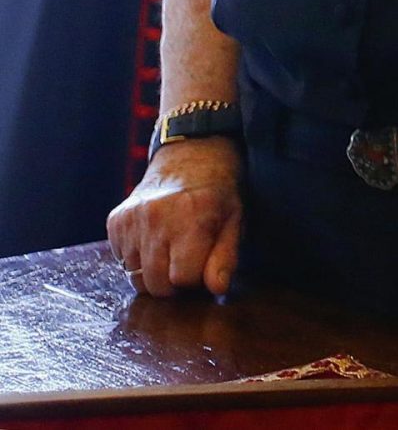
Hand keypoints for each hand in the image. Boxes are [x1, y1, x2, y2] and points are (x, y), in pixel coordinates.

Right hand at [106, 135, 242, 295]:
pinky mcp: (115, 220)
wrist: (192, 155)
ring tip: (172, 252)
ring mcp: (131, 219)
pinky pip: (121, 260)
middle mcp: (155, 217)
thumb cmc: (218, 192)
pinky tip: (156, 240)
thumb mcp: (234, 221)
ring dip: (154, 273)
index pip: (182, 278)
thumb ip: (226, 257)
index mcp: (191, 217)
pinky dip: (138, 259)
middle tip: (187, 264)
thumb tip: (217, 288)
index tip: (203, 267)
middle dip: (174, 284)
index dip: (196, 280)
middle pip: (155, 284)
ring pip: (134, 277)